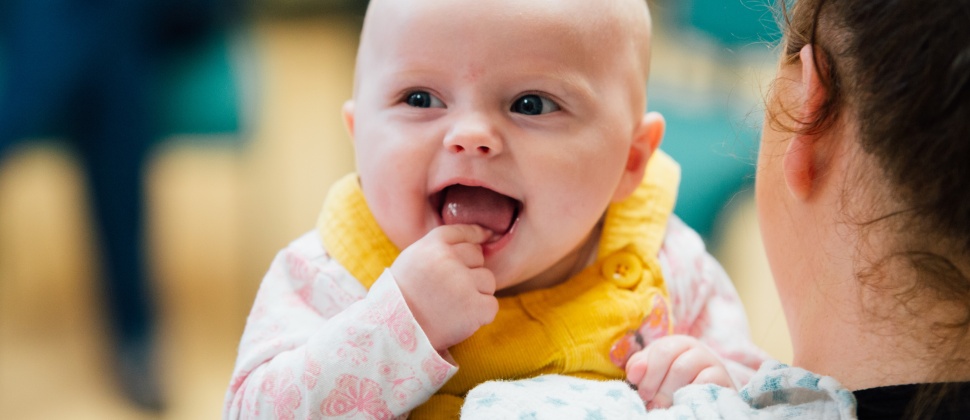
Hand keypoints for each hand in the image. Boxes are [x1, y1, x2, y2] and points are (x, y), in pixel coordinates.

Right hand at [391, 224, 498, 351]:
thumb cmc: (400, 299)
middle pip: (477, 256)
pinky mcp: (475, 307)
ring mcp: (463, 283)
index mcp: (431, 246)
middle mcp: (448, 260)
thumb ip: (436, 250)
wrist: (392, 334)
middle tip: (451, 291)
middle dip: (470, 271)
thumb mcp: (411, 262)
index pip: (461, 232)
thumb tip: (474, 242)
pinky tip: (461, 319)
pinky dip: (481, 314)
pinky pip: (491, 305)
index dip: (476, 234)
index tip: (487, 235)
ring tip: (453, 306)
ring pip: (488, 280)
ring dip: (477, 293)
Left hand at [625, 335, 733, 409]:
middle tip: (652, 403)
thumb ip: (639, 367)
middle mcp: (695, 348)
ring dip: (669, 391)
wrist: (707, 398)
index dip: (648, 373)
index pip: (660, 350)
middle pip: (669, 358)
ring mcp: (711, 362)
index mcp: (677, 343)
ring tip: (664, 406)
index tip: (642, 393)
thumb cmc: (674, 384)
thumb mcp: (654, 371)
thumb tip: (634, 372)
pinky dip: (689, 394)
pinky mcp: (723, 379)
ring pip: (682, 368)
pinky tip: (683, 404)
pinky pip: (704, 382)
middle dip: (656, 384)